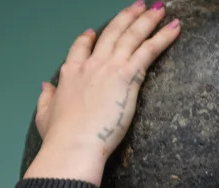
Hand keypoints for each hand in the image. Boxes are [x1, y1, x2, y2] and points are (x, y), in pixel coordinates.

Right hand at [25, 1, 180, 182]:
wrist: (73, 143)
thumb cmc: (60, 137)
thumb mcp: (44, 115)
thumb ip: (46, 98)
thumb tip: (44, 86)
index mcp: (70, 73)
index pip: (80, 48)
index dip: (88, 39)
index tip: (93, 32)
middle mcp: (91, 64)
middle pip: (111, 34)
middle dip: (126, 18)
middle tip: (138, 7)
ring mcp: (110, 67)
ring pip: (131, 36)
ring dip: (146, 20)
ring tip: (159, 9)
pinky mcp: (128, 76)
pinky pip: (148, 50)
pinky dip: (162, 37)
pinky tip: (174, 28)